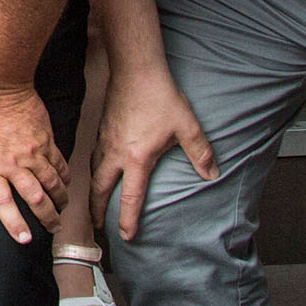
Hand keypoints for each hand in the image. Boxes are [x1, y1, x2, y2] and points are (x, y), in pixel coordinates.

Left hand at [0, 83, 65, 244]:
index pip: (2, 203)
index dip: (14, 223)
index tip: (24, 239)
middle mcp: (13, 164)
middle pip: (35, 198)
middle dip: (47, 218)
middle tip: (53, 229)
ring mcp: (32, 153)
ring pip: (52, 183)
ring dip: (59, 200)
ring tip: (61, 211)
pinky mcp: (46, 141)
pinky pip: (59, 164)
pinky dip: (64, 177)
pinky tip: (65, 185)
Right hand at [92, 60, 218, 239]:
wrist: (136, 70)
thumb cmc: (160, 97)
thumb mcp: (187, 127)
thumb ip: (201, 153)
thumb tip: (212, 175)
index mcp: (137, 158)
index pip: (130, 196)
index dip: (128, 219)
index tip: (127, 236)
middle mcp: (116, 153)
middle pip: (100, 188)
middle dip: (98, 209)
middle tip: (99, 225)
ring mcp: (106, 140)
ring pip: (93, 172)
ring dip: (93, 190)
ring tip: (94, 201)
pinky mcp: (102, 128)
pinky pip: (94, 156)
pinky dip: (94, 169)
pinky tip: (99, 168)